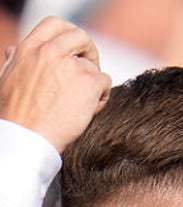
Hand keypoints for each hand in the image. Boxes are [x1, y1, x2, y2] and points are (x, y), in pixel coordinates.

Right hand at [0, 17, 110, 152]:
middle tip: (90, 70)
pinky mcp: (88, 82)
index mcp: (29, 48)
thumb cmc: (16, 114)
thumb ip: (17, 61)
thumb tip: (16, 50)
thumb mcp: (8, 78)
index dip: (71, 34)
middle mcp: (50, 52)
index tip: (76, 49)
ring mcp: (71, 66)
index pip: (55, 25)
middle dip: (89, 52)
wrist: (28, 136)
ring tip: (83, 103)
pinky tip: (89, 110)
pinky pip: (105, 82)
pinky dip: (102, 96)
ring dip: (93, 84)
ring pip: (94, 67)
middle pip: (82, 37)